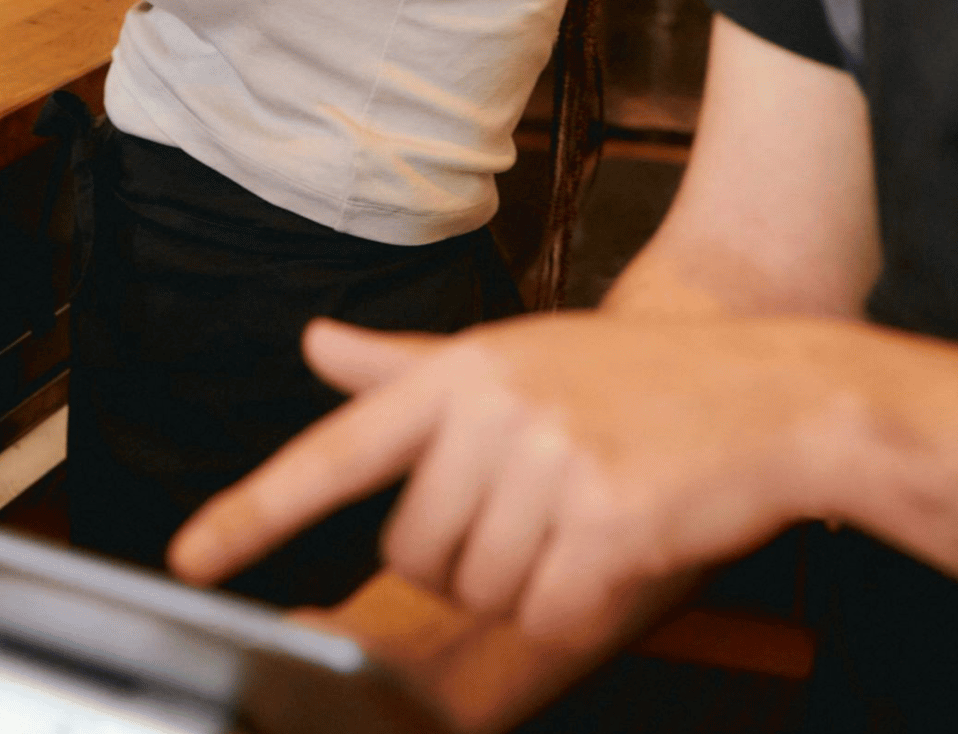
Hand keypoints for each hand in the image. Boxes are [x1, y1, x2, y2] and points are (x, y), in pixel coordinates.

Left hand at [170, 312, 852, 647]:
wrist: (768, 392)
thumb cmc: (635, 380)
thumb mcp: (514, 355)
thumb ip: (405, 368)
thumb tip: (316, 343)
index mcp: (460, 370)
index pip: (337, 449)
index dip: (255, 511)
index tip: (189, 559)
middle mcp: (493, 408)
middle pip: (418, 554)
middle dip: (469, 557)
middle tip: (542, 500)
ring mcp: (550, 461)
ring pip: (483, 592)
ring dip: (529, 580)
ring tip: (586, 509)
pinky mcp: (604, 519)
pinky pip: (550, 613)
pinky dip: (581, 601)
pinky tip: (620, 541)